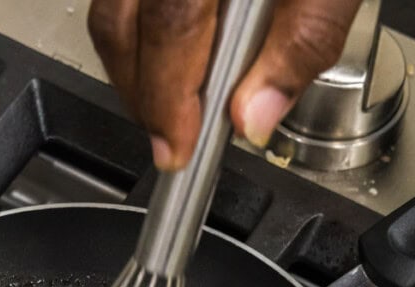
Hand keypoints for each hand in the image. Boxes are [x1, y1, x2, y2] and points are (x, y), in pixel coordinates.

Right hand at [88, 0, 362, 170]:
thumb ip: (302, 41)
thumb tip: (255, 114)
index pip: (169, 25)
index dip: (166, 97)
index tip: (177, 146)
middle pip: (121, 21)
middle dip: (142, 93)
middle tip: (171, 138)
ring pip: (112, 5)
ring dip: (134, 63)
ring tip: (170, 101)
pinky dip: (139, 26)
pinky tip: (170, 49)